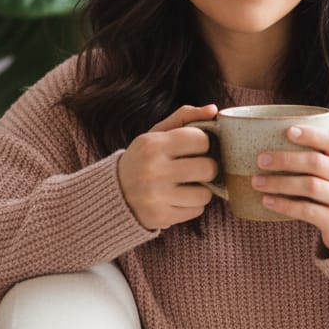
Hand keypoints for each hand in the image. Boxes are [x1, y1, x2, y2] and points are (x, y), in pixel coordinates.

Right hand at [117, 104, 219, 230]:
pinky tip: (179, 198)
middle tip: (197, 167)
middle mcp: (153, 171)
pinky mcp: (160, 217)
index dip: (203, 143)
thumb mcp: (157, 134)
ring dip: (202, 189)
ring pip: (205, 194)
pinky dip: (193, 205)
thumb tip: (214, 110)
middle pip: (208, 168)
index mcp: (152, 145)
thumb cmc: (144, 158)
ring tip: (187, 184)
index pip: (201, 140)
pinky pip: (197, 211)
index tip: (194, 147)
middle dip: (207, 167)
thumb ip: (185, 117)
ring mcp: (156, 197)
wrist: (114, 193)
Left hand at [252, 126, 328, 251]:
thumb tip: (268, 142)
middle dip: (285, 160)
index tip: (288, 131)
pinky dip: (284, 205)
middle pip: (316, 163)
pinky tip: (267, 201)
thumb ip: (316, 158)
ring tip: (257, 182)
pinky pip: (307, 211)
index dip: (311, 135)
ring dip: (280, 183)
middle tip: (261, 160)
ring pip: (310, 186)